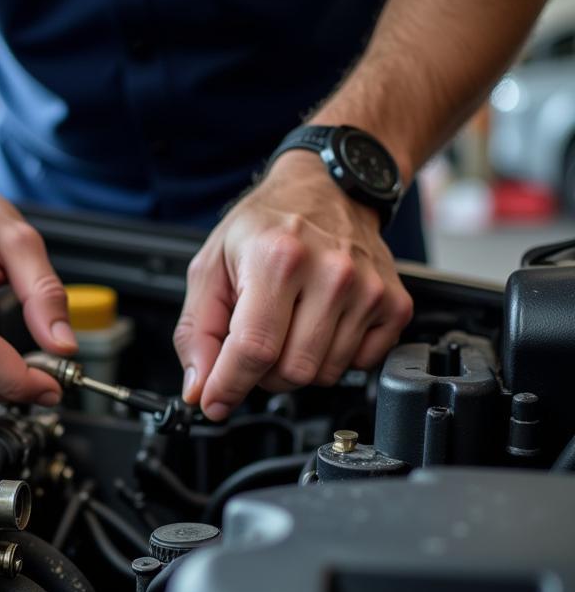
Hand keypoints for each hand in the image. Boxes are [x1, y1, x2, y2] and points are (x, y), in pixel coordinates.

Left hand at [173, 151, 413, 420]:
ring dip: (296, 366)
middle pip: (291, 371)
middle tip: (255, 344)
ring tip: (288, 327)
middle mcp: (330, 273)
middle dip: (262, 374)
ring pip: (324, 374)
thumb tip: (200, 388)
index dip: (228, 386)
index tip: (214, 404)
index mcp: (278, 259)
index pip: (254, 349)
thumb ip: (197, 332)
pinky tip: (321, 324)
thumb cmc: (265, 225)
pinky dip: (334, 358)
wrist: (325, 187)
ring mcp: (368, 289)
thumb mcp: (210, 267)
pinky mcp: (394, 303)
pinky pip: (359, 365)